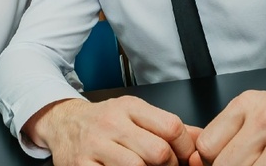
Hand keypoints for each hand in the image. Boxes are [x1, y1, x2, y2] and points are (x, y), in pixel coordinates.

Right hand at [26, 96, 200, 165]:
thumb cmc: (103, 122)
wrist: (62, 123)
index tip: (185, 158)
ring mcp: (94, 146)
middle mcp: (111, 123)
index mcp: (129, 107)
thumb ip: (168, 127)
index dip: (186, 148)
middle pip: (157, 151)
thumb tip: (203, 140)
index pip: (171, 127)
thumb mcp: (134, 114)